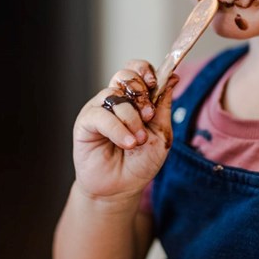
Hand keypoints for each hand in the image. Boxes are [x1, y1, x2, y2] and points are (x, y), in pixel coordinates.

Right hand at [72, 60, 178, 200]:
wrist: (121, 188)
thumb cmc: (140, 163)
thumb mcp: (161, 134)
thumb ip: (164, 106)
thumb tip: (173, 77)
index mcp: (135, 99)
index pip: (137, 69)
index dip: (145, 70)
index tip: (155, 82)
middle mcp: (116, 100)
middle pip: (124, 75)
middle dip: (140, 92)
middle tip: (148, 115)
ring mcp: (100, 109)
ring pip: (114, 95)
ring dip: (131, 118)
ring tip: (138, 140)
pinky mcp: (85, 122)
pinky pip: (101, 115)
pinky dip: (117, 129)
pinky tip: (128, 143)